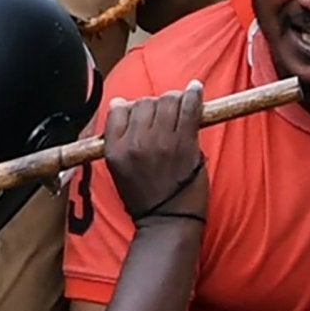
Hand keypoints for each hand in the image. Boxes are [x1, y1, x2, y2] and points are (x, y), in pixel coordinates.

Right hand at [104, 81, 206, 223]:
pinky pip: (188, 108)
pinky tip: (195, 89)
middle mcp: (135, 143)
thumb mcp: (118, 170)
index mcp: (114, 150)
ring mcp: (161, 142)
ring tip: (179, 107)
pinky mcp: (184, 144)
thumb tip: (119, 103)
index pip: (118, 109)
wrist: (167, 222)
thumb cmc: (145, 199)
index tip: (142, 113)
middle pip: (143, 103)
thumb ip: (118, 138)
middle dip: (155, 106)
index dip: (131, 108)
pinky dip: (193, 94)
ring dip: (174, 100)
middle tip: (165, 116)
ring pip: (166, 100)